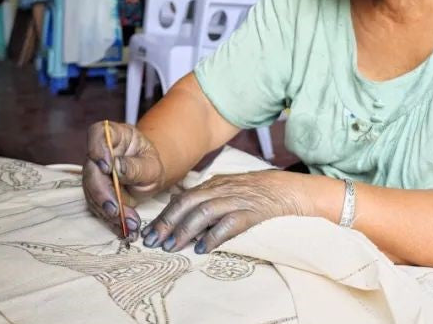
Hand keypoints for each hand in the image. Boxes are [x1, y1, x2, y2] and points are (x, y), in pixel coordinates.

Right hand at [83, 121, 165, 236]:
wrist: (149, 178)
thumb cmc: (150, 165)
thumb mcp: (151, 165)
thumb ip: (135, 166)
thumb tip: (115, 167)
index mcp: (114, 135)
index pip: (98, 134)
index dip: (98, 149)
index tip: (107, 167)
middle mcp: (99, 154)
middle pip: (91, 170)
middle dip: (102, 193)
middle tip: (116, 210)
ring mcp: (94, 174)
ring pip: (92, 193)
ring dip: (109, 212)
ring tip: (129, 225)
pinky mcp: (95, 193)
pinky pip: (98, 208)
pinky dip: (111, 221)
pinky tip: (124, 230)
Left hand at [142, 170, 309, 254]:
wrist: (283, 188)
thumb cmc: (251, 191)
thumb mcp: (223, 188)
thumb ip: (202, 197)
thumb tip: (175, 205)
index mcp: (211, 185)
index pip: (181, 198)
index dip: (164, 215)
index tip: (149, 232)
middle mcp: (220, 190)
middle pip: (188, 203)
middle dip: (168, 223)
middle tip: (154, 241)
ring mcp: (235, 200)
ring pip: (204, 212)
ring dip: (186, 230)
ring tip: (173, 246)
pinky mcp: (250, 212)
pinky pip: (229, 224)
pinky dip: (213, 236)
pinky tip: (203, 248)